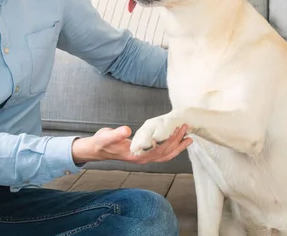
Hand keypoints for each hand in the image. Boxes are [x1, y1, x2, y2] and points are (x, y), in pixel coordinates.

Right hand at [71, 124, 191, 164]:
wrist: (98, 149)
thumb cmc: (102, 142)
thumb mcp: (107, 136)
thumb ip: (116, 134)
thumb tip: (126, 130)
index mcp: (136, 155)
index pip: (158, 149)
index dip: (169, 140)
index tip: (178, 129)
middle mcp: (142, 159)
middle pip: (165, 152)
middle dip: (177, 140)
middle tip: (186, 127)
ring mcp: (144, 158)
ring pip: (165, 155)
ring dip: (177, 146)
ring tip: (189, 136)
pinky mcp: (144, 154)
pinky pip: (161, 153)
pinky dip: (170, 148)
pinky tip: (176, 141)